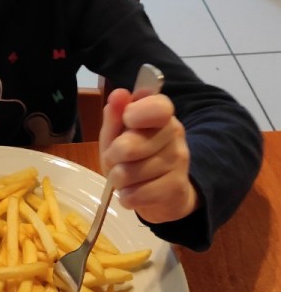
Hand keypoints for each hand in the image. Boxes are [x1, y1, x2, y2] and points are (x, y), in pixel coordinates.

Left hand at [99, 88, 199, 225]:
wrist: (163, 192)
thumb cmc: (134, 158)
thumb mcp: (117, 136)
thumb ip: (115, 116)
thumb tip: (118, 94)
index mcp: (161, 114)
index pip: (157, 107)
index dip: (136, 114)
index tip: (127, 121)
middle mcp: (175, 133)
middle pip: (129, 146)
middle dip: (112, 157)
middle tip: (116, 160)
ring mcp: (179, 161)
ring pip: (128, 173)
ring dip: (118, 180)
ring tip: (127, 178)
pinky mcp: (177, 187)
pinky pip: (136, 194)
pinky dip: (127, 196)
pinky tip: (135, 192)